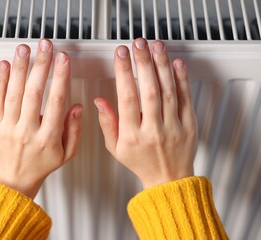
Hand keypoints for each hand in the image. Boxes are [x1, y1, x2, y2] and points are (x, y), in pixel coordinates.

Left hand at [0, 39, 82, 198]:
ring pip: (13, 92)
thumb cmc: (40, 165)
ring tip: (25, 49)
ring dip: (20, 68)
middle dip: (41, 65)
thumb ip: (74, 130)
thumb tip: (78, 107)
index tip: (64, 60)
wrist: (12, 180)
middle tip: (46, 46)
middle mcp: (26, 131)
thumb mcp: (67, 154)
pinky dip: (0, 80)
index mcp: (48, 138)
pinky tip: (5, 64)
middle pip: (33, 92)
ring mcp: (8, 127)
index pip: (55, 102)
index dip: (60, 78)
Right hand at [94, 38, 197, 188]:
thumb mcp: (115, 148)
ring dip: (161, 65)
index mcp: (133, 134)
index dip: (123, 73)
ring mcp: (173, 126)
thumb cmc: (141, 162)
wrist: (168, 179)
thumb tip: (99, 101)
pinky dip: (182, 79)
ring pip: (168, 91)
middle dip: (142, 63)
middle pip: (148, 90)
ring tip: (155, 47)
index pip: (127, 98)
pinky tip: (176, 63)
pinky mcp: (189, 124)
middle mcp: (154, 129)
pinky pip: (186, 99)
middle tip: (138, 44)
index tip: (120, 55)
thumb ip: (107, 123)